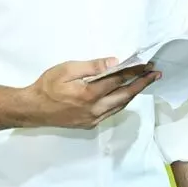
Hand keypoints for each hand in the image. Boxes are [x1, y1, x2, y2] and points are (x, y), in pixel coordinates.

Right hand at [25, 58, 158, 128]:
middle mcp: (94, 109)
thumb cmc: (47, 85)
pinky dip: (121, 102)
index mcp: (89, 94)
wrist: (32, 109)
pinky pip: (111, 112)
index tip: (146, 64)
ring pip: (120, 106)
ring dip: (133, 93)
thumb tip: (115, 62)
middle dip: (142, 84)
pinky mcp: (89, 124)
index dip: (134, 71)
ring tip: (145, 83)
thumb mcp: (67, 69)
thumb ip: (92, 66)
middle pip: (125, 95)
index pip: (118, 80)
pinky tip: (125, 95)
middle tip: (155, 74)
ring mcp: (93, 119)